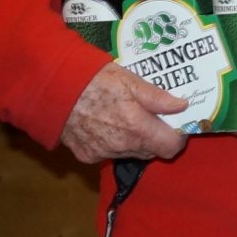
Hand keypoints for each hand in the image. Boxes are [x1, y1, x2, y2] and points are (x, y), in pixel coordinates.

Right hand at [60, 60, 190, 163]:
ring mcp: (103, 153)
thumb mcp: (130, 81)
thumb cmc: (94, 80)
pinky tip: (105, 124)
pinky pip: (109, 153)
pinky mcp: (87, 156)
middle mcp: (121, 146)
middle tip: (151, 116)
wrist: (54, 91)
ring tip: (126, 116)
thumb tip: (182, 106)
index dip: (177, 137)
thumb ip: (157, 97)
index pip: (170, 148)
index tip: (176, 124)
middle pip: (151, 151)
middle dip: (156, 136)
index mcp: (136, 127)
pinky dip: (113, 142)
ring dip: (134, 140)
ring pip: (131, 153)